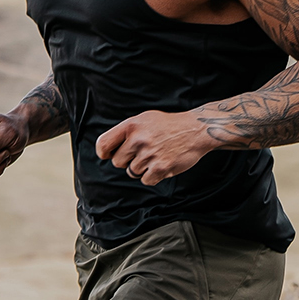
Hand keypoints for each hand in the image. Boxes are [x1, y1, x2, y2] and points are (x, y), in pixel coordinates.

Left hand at [94, 109, 223, 186]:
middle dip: (127, 161)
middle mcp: (138, 139)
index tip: (109, 155)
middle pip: (117, 162)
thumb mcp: (144, 119)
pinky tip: (162, 164)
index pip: (103, 144)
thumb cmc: (168, 125)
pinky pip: (146, 180)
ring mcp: (149, 154)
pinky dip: (153, 176)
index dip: (104, 153)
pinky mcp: (160, 167)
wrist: (195, 130)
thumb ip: (126, 132)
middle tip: (143, 153)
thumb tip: (107, 150)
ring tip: (156, 156)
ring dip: (142, 168)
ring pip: (132, 172)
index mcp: (131, 125)